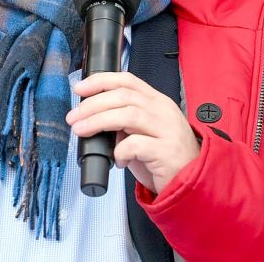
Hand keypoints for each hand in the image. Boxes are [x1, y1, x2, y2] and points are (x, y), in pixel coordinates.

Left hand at [67, 71, 199, 193]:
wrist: (190, 182)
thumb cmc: (162, 158)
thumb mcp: (143, 132)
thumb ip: (124, 120)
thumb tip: (94, 117)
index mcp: (157, 102)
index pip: (128, 80)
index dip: (101, 81)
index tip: (79, 88)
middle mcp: (163, 111)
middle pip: (123, 96)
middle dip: (93, 104)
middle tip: (73, 117)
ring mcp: (167, 129)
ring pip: (128, 115)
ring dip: (99, 121)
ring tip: (81, 130)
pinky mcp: (167, 151)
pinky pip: (136, 144)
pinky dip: (120, 151)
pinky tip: (117, 160)